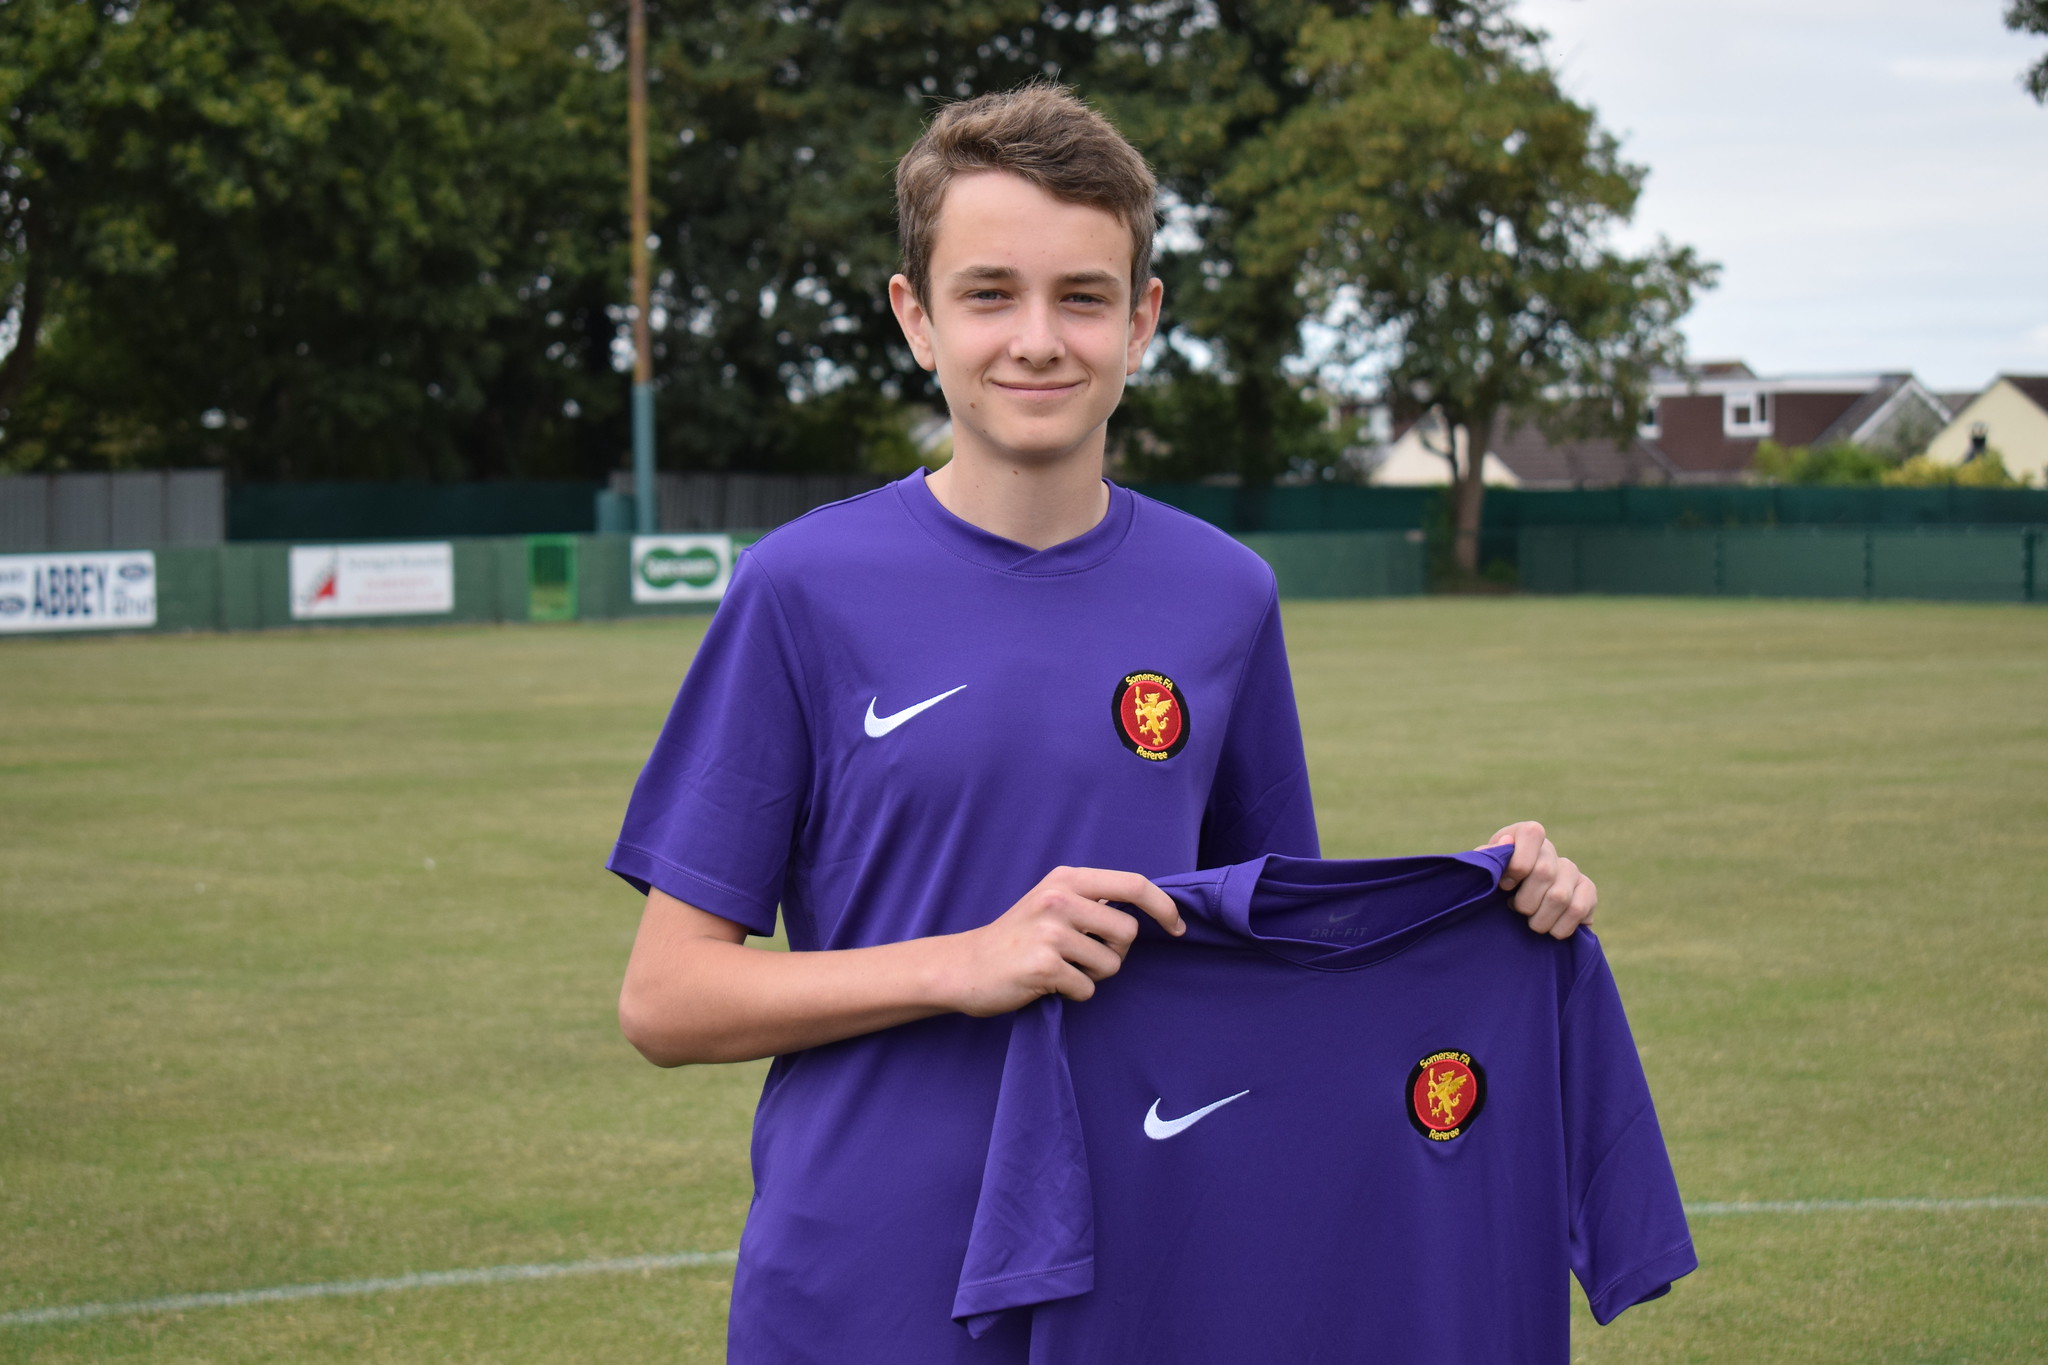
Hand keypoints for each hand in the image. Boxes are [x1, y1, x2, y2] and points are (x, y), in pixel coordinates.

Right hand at [942, 866, 1184, 1016]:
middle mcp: (1058, 899)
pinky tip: (1047, 983)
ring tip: (1061, 968)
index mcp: (1067, 878)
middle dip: (1116, 953)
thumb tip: (1152, 910)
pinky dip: (1074, 993)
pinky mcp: (1043, 966)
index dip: (1164, 907)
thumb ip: (1093, 900)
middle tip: (1084, 955)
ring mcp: (1050, 932)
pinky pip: (1087, 989)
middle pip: (1128, 933)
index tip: (1177, 928)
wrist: (967, 966)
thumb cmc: (1019, 937)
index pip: (1134, 884)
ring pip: (1111, 965)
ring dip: (1093, 975)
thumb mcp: (1052, 901)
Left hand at [1480, 821, 1595, 938]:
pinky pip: (1578, 910)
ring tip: (1530, 923)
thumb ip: (1487, 857)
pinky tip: (1550, 928)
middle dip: (1524, 901)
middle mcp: (1550, 850)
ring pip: (1560, 897)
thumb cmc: (1491, 888)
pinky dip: (1560, 927)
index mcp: (1525, 836)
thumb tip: (1506, 842)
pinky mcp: (1587, 890)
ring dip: (1539, 920)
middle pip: (1544, 872)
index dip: (1518, 864)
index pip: (1532, 834)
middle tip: (1514, 909)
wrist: (1506, 912)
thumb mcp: (1483, 872)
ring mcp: (1572, 870)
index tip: (1504, 886)